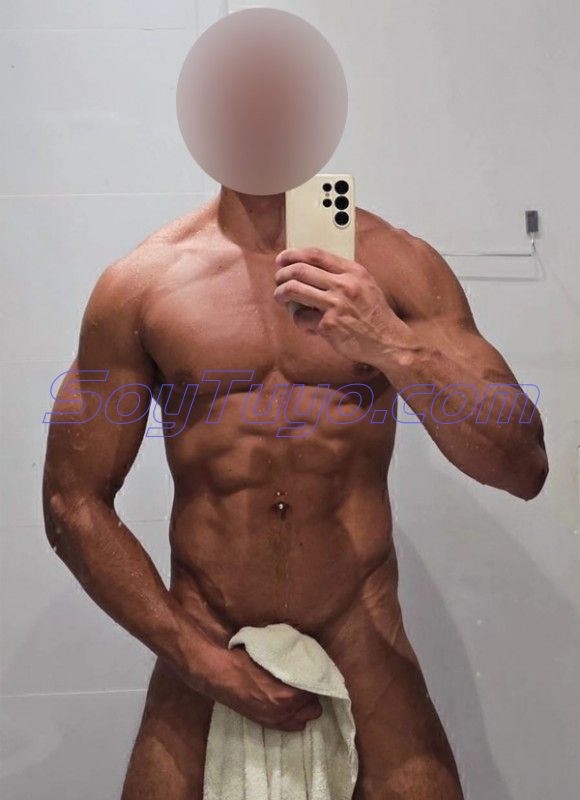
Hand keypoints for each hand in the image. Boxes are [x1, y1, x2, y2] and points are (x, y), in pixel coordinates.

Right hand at [209, 645, 322, 731]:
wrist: (221, 675)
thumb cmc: (245, 661)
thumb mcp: (273, 656)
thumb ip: (293, 662)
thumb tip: (308, 658)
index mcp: (288, 695)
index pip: (316, 690)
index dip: (315, 678)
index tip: (313, 671)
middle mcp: (284, 712)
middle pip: (315, 709)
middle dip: (312, 696)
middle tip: (306, 683)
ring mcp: (275, 721)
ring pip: (304, 720)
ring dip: (303, 708)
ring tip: (297, 695)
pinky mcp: (266, 724)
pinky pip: (290, 726)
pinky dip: (293, 716)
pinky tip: (288, 705)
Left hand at [274, 246, 405, 366]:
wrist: (388, 340)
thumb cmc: (374, 314)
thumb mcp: (366, 285)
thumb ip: (343, 275)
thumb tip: (312, 269)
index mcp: (353, 272)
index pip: (316, 255)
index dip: (294, 254)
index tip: (283, 258)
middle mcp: (344, 285)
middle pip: (300, 270)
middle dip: (282, 274)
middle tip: (278, 279)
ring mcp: (336, 305)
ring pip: (294, 290)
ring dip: (281, 293)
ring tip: (281, 297)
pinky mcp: (329, 325)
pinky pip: (301, 317)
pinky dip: (299, 320)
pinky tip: (307, 324)